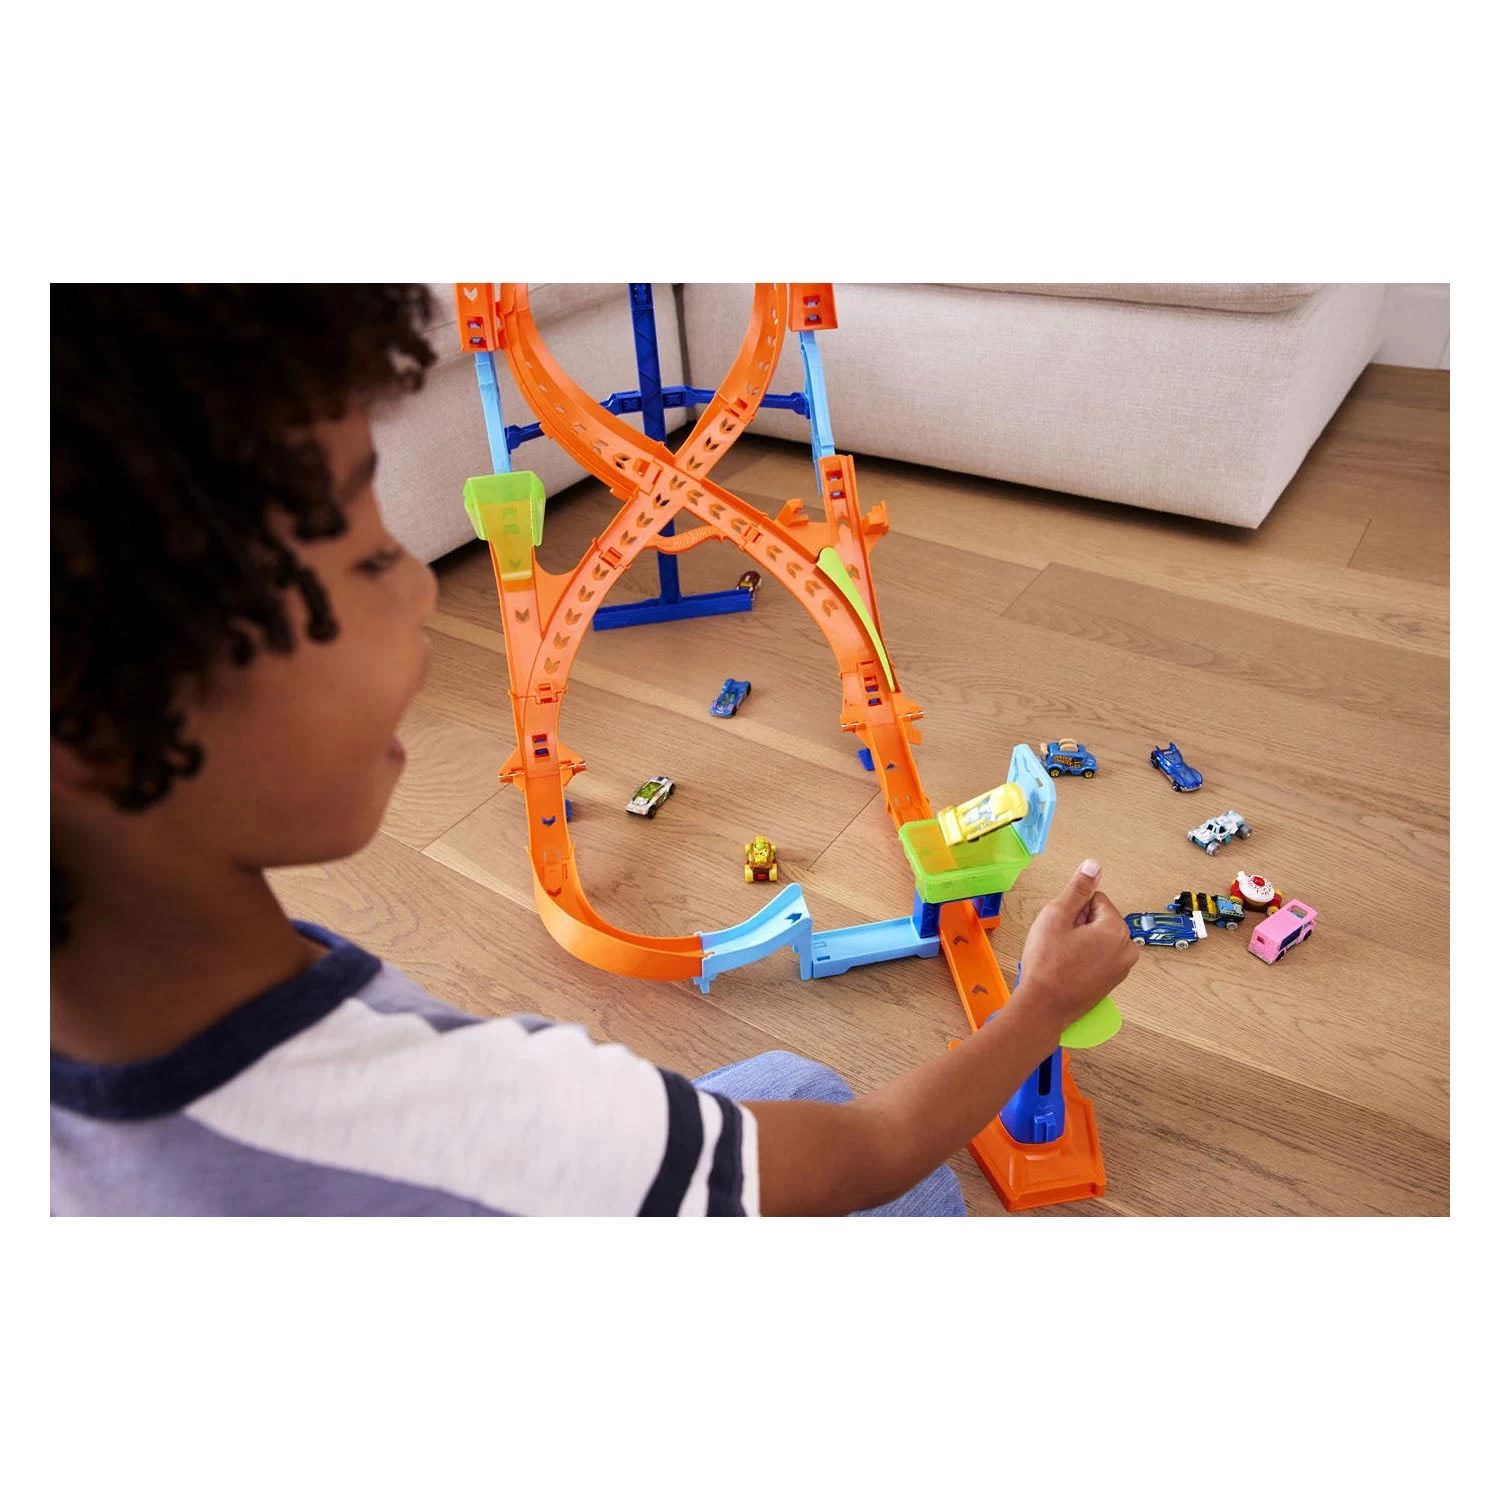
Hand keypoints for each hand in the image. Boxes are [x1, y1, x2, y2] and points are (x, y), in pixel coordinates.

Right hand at [1016, 859, 1137, 1031]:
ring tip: (1062, 957)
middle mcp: (1127, 948)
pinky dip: (1085, 958)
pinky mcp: (1113, 981)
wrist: (1043, 1007)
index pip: (1095, 899)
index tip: (1061, 928)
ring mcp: (1122, 968)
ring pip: (1099, 938)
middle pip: (1100, 919)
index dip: (1073, 910)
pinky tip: (1068, 968)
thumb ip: (1078, 889)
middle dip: (1079, 925)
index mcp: (1116, 929)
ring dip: (1081, 941)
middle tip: (1059, 943)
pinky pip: (1100, 957)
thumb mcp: (1056, 916)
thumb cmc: (1046, 963)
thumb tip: (1094, 866)